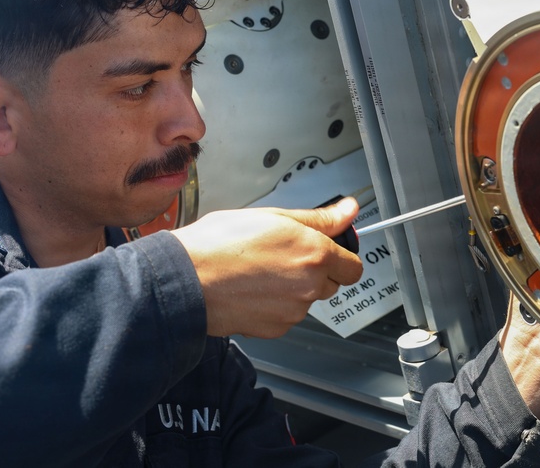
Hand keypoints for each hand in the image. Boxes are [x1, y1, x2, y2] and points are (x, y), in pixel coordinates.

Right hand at [173, 197, 363, 337]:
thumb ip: (318, 218)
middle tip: (284, 255)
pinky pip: (286, 315)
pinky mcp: (275, 329)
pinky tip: (252, 288)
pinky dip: (275, 305)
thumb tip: (347, 211)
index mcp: (315, 254)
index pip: (353, 266)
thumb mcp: (272, 216)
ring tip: (260, 270)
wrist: (186, 279)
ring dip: (293, 288)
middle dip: (316, 271)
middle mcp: (309, 286)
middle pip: (332, 283)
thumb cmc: (219, 244)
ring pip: (306, 299)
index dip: (340, 256)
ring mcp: (293, 311)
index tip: (327, 249)